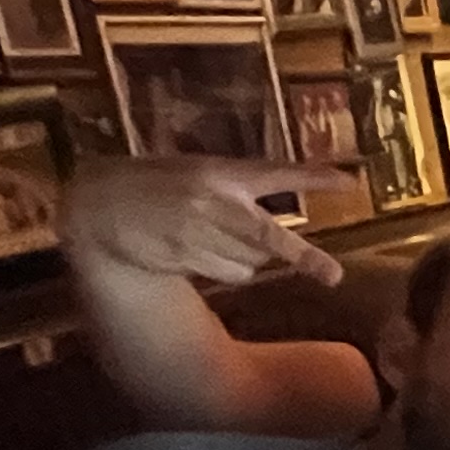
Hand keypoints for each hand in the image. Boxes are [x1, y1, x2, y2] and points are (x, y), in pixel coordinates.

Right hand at [69, 155, 362, 285]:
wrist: (99, 204)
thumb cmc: (153, 186)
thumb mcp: (195, 174)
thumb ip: (233, 194)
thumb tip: (271, 238)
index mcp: (220, 172)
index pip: (277, 171)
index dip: (314, 177)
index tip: (351, 182)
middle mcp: (215, 201)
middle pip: (270, 236)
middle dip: (305, 258)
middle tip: (334, 277)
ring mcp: (201, 231)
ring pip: (251, 262)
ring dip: (244, 259)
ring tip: (208, 240)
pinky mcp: (187, 256)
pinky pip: (228, 274)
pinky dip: (223, 270)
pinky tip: (194, 253)